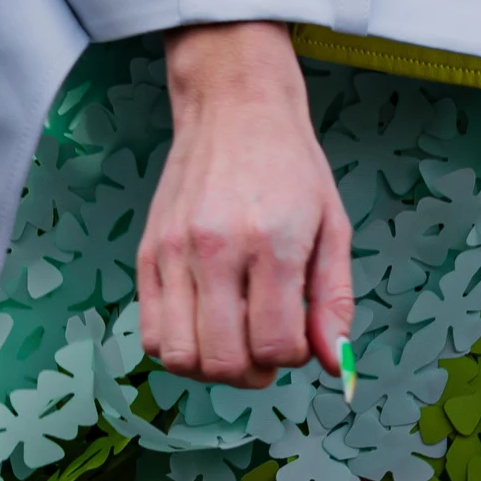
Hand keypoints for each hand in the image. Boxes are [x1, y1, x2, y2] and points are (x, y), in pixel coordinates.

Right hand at [137, 23, 353, 391]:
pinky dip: (177, 348)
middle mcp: (216, 250)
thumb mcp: (332, 227)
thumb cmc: (291, 165)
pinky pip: (149, 333)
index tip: (297, 335)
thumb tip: (334, 365)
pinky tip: (202, 327)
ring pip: (180, 357)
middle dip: (253, 374)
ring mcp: (173, 252)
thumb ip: (333, 300)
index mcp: (272, 243)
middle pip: (225, 361)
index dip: (292, 357)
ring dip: (211, 368)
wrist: (234, 107)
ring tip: (232, 341)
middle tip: (265, 349)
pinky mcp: (146, 253)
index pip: (276, 346)